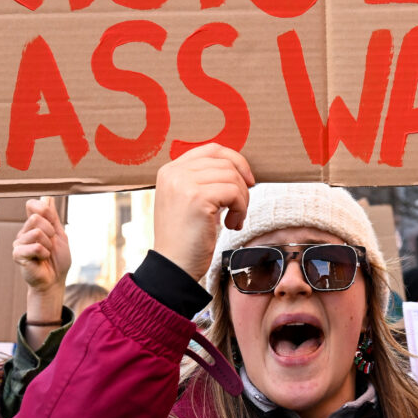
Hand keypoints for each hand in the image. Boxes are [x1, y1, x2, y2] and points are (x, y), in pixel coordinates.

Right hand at [14, 196, 70, 294]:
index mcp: (33, 225)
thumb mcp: (60, 234)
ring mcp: (19, 243)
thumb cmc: (58, 259)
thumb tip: (46, 197)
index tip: (53, 225)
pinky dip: (44, 253)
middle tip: (51, 245)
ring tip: (46, 254)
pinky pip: (35, 246)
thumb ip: (52, 217)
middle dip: (50, 232)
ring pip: (36, 232)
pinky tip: (41, 260)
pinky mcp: (17, 255)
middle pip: (36, 218)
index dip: (45, 211)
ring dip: (48, 245)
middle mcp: (23, 232)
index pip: (33, 205)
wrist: (55, 280)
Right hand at [153, 143, 254, 282]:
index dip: (235, 161)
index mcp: (170, 170)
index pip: (211, 150)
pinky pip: (234, 193)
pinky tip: (232, 225)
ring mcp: (184, 184)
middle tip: (240, 208)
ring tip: (234, 219)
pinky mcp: (197, 198)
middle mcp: (174, 172)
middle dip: (241, 185)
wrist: (173, 267)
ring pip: (232, 177)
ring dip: (242, 200)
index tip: (247, 180)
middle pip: (225, 162)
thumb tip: (239, 168)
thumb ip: (203, 181)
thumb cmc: (185, 238)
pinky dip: (241, 209)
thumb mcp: (188, 201)